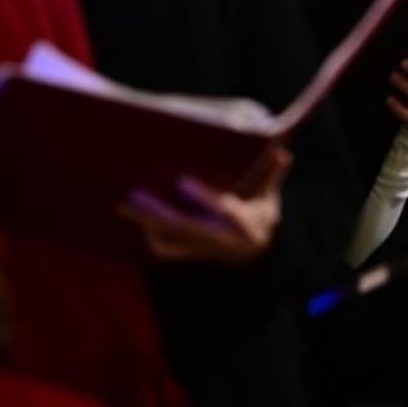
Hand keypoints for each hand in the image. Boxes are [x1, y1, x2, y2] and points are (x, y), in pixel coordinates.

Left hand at [120, 146, 290, 263]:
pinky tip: (140, 223)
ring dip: (146, 222)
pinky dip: (153, 238)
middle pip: (186, 226)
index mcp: (245, 223)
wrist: (257, 249)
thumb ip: (272, 174)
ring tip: (124, 204)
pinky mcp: (194, 253)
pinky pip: (169, 251)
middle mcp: (222, 239)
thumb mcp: (269, 194)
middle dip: (158, 210)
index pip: (223, 209)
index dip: (203, 196)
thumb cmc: (261, 211)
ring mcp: (205, 248)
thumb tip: (283, 153)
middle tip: (134, 193)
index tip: (181, 181)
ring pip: (172, 237)